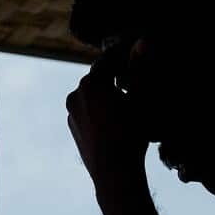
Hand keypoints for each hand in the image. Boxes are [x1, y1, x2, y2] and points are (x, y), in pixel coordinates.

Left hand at [66, 52, 149, 193]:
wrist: (114, 173)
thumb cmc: (132, 134)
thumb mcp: (143, 100)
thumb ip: (141, 68)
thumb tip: (142, 41)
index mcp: (93, 82)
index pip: (109, 59)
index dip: (123, 56)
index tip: (134, 56)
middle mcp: (77, 93)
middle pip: (98, 76)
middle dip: (114, 76)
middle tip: (132, 80)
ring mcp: (72, 111)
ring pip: (91, 95)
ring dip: (105, 94)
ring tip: (124, 103)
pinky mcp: (72, 127)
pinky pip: (87, 111)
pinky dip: (98, 110)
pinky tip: (114, 121)